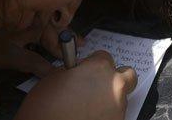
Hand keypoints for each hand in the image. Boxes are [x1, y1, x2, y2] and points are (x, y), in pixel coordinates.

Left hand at [0, 16, 83, 110]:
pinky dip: (44, 23)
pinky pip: (29, 20)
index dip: (46, 67)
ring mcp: (8, 24)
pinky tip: (52, 26)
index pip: (31, 60)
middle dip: (60, 42)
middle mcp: (9, 34)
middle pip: (41, 35)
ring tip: (74, 36)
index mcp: (2, 49)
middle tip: (79, 46)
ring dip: (55, 30)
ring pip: (37, 23)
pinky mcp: (5, 18)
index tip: (60, 74)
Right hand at [15, 50, 137, 119]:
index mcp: (99, 68)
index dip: (92, 64)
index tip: (86, 72)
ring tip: (88, 107)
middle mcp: (114, 85)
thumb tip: (75, 70)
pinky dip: (106, 114)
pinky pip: (116, 114)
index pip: (104, 56)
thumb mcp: (52, 79)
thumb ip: (70, 69)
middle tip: (97, 86)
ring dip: (109, 98)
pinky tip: (90, 117)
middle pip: (125, 74)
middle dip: (113, 78)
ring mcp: (119, 106)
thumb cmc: (46, 110)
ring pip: (121, 96)